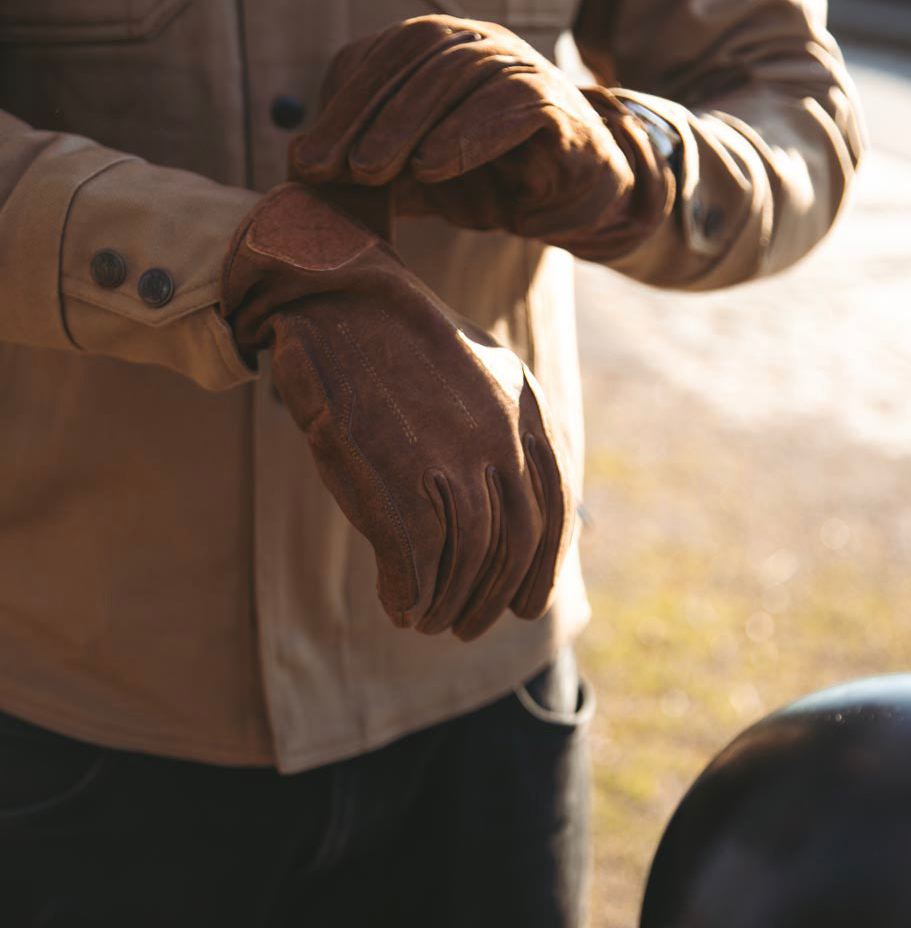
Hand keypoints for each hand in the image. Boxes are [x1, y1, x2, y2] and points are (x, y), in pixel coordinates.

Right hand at [220, 184, 572, 639]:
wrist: (339, 300)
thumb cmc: (399, 345)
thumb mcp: (479, 375)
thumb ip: (505, 432)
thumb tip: (513, 500)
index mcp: (526, 413)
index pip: (553, 512)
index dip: (543, 570)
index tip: (526, 608)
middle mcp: (500, 439)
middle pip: (512, 546)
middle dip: (491, 599)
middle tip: (464, 627)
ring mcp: (450, 459)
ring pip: (465, 560)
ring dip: (446, 603)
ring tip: (425, 620)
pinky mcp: (396, 476)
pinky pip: (415, 560)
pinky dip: (409, 592)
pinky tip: (398, 605)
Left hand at [289, 15, 675, 261]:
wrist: (573, 196)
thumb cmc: (488, 175)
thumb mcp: (414, 167)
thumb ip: (367, 159)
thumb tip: (296, 165)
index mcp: (442, 48)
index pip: (382, 56)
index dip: (341, 105)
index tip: (306, 160)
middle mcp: (482, 44)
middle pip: (417, 54)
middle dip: (367, 114)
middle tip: (333, 169)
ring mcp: (524, 66)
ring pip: (461, 74)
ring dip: (409, 124)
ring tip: (374, 172)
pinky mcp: (559, 106)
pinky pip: (514, 105)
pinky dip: (468, 134)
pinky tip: (433, 168)